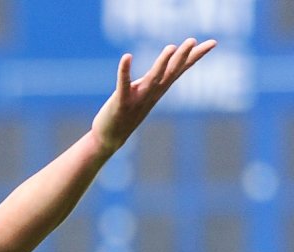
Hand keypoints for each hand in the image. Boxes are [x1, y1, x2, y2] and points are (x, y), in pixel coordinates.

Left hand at [93, 37, 216, 152]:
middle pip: (171, 71)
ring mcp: (138, 98)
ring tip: (171, 47)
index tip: (213, 43)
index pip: (180, 69)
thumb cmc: (128, 112)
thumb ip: (155, 79)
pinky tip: (126, 56)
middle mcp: (153, 93)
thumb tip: (167, 63)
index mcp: (159, 88)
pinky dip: (125, 70)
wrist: (111, 137)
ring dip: (162, 62)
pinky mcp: (120, 102)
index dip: (196, 56)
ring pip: (153, 78)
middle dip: (182, 56)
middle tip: (192, 40)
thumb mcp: (146, 93)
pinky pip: (123, 84)